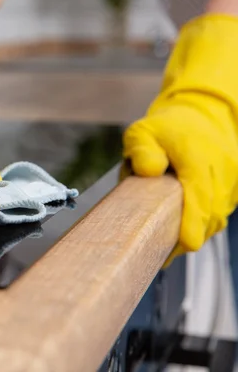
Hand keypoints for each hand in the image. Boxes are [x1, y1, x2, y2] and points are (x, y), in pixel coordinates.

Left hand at [122, 14, 237, 264]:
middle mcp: (221, 168)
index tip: (187, 243)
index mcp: (197, 155)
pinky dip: (204, 226)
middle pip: (211, 212)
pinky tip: (184, 236)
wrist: (201, 116)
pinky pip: (220, 213)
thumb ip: (142, 150)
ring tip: (169, 249)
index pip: (200, 192)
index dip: (194, 221)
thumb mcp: (143, 131)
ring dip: (197, 233)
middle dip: (190, 237)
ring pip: (217, 217)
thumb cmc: (166, 128)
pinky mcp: (232, 189)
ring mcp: (230, 179)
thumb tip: (149, 170)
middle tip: (163, 256)